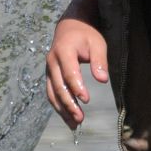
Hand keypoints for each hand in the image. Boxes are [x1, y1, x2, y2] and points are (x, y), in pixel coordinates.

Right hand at [45, 7, 108, 129]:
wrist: (69, 27)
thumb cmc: (86, 35)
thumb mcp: (97, 43)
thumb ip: (99, 60)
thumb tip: (102, 80)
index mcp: (63, 51)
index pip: (69, 72)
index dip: (77, 87)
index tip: (86, 99)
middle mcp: (52, 61)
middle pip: (58, 86)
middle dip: (68, 104)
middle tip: (80, 118)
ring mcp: (49, 69)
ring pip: (52, 93)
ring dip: (62, 109)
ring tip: (74, 124)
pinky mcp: (49, 76)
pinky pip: (51, 93)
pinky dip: (59, 106)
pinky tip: (68, 117)